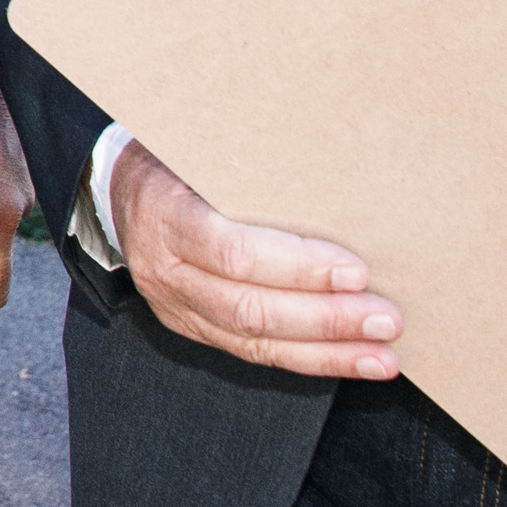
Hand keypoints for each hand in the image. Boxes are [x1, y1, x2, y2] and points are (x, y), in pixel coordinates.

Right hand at [111, 141, 398, 379]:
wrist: (119, 189)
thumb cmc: (176, 157)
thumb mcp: (206, 146)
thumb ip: (257, 164)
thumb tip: (343, 170)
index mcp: (166, 216)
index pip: (234, 252)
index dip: (298, 267)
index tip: (357, 271)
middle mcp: (165, 269)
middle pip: (248, 308)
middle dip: (326, 319)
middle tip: (387, 318)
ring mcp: (174, 305)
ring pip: (253, 342)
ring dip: (325, 352)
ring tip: (382, 355)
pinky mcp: (191, 327)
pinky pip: (251, 353)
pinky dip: (306, 359)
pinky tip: (349, 360)